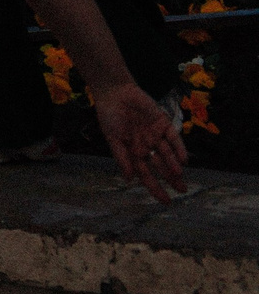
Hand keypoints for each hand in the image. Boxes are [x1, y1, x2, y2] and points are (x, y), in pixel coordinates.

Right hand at [93, 81, 188, 202]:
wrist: (115, 92)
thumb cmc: (110, 116)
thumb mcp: (113, 138)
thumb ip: (122, 158)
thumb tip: (129, 180)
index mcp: (134, 153)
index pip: (147, 175)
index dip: (156, 188)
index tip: (166, 201)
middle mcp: (147, 147)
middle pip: (161, 167)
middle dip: (171, 179)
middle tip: (182, 191)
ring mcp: (156, 136)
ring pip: (168, 155)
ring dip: (174, 165)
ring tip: (179, 176)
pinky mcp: (163, 124)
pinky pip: (174, 139)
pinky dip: (179, 149)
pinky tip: (183, 159)